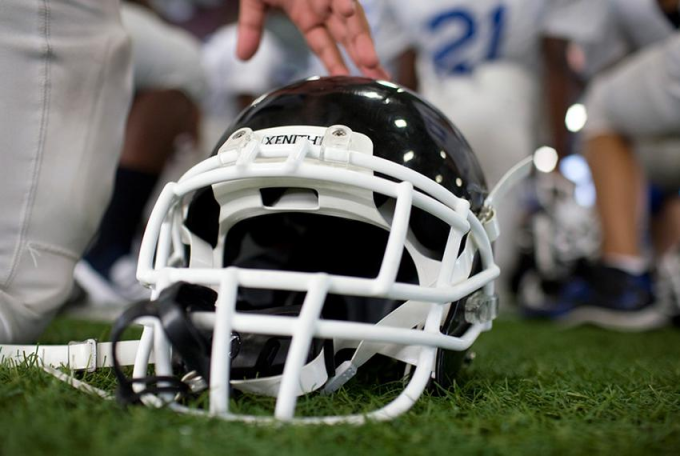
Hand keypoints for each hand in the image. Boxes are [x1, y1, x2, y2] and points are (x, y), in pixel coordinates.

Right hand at [237, 0, 388, 78]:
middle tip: (379, 77)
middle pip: (348, 37)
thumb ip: (251, 28)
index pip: (327, 48)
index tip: (352, 84)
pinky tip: (347, 11)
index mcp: (308, 17)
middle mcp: (323, 6)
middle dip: (364, 57)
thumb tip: (242, 57)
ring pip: (350, 16)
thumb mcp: (254, 1)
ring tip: (369, 58)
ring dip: (360, 36)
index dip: (339, 67)